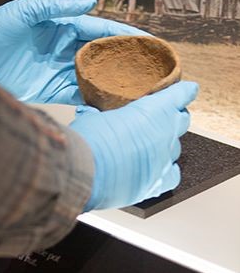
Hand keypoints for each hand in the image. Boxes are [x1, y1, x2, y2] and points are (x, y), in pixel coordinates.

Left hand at [0, 0, 148, 103]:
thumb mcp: (26, 10)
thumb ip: (57, 6)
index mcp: (62, 27)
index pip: (99, 30)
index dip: (123, 35)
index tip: (148, 41)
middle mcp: (64, 49)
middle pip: (102, 56)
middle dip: (126, 62)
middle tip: (152, 70)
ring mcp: (58, 70)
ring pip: (93, 77)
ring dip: (114, 83)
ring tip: (140, 90)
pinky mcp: (49, 90)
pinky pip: (77, 94)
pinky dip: (94, 99)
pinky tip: (112, 104)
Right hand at [70, 81, 198, 210]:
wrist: (85, 171)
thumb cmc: (89, 140)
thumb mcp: (91, 116)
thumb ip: (99, 113)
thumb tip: (90, 113)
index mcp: (154, 110)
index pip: (181, 94)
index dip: (183, 91)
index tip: (188, 89)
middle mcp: (166, 133)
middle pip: (181, 121)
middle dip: (172, 118)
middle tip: (155, 119)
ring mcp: (164, 159)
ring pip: (175, 148)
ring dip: (163, 144)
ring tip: (144, 146)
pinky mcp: (157, 183)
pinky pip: (171, 174)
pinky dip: (164, 170)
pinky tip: (153, 169)